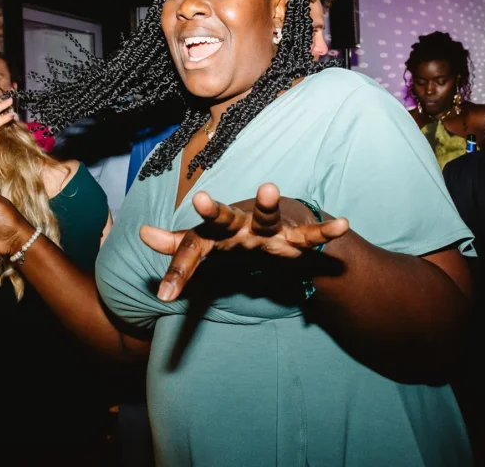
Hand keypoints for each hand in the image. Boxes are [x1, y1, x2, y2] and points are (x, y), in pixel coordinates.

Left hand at [140, 183, 349, 301]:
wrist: (275, 222)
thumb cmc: (233, 235)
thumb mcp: (205, 244)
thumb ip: (178, 246)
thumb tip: (143, 232)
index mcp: (214, 233)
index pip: (191, 251)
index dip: (178, 271)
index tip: (165, 295)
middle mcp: (239, 225)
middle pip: (224, 220)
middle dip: (214, 213)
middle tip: (201, 202)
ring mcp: (267, 228)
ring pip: (267, 216)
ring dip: (269, 204)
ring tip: (269, 188)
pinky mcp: (293, 235)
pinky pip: (309, 235)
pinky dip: (325, 231)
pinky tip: (342, 224)